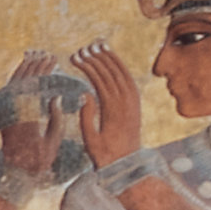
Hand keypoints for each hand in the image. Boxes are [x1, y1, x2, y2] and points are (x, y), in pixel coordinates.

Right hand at [70, 45, 144, 167]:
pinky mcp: (135, 102)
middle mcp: (126, 102)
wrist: (127, 163)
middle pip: (111, 73)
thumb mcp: (90, 139)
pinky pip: (128, 79)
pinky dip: (119, 67)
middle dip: (97, 58)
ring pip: (122, 73)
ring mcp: (133, 101)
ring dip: (110, 58)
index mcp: (113, 110)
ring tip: (97, 46)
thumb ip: (87, 116)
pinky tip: (111, 60)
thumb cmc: (104, 154)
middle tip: (83, 48)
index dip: (88, 67)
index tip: (74, 57)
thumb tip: (85, 93)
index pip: (100, 80)